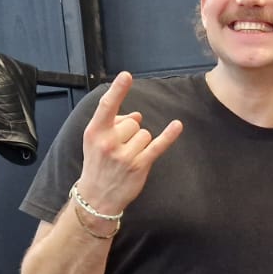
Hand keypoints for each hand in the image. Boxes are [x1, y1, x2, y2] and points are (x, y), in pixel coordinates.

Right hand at [76, 71, 182, 213]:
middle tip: (118, 149)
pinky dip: (169, 135)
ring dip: (140, 143)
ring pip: (145, 133)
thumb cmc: (97, 164)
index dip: (118, 90)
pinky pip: (158, 145)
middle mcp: (109, 142)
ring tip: (126, 157)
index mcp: (95, 132)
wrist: (97, 197)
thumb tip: (138, 115)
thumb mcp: (95, 141)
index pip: (107, 106)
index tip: (127, 76)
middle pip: (133, 122)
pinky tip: (177, 125)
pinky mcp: (139, 166)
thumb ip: (114, 124)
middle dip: (130, 132)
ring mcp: (125, 155)